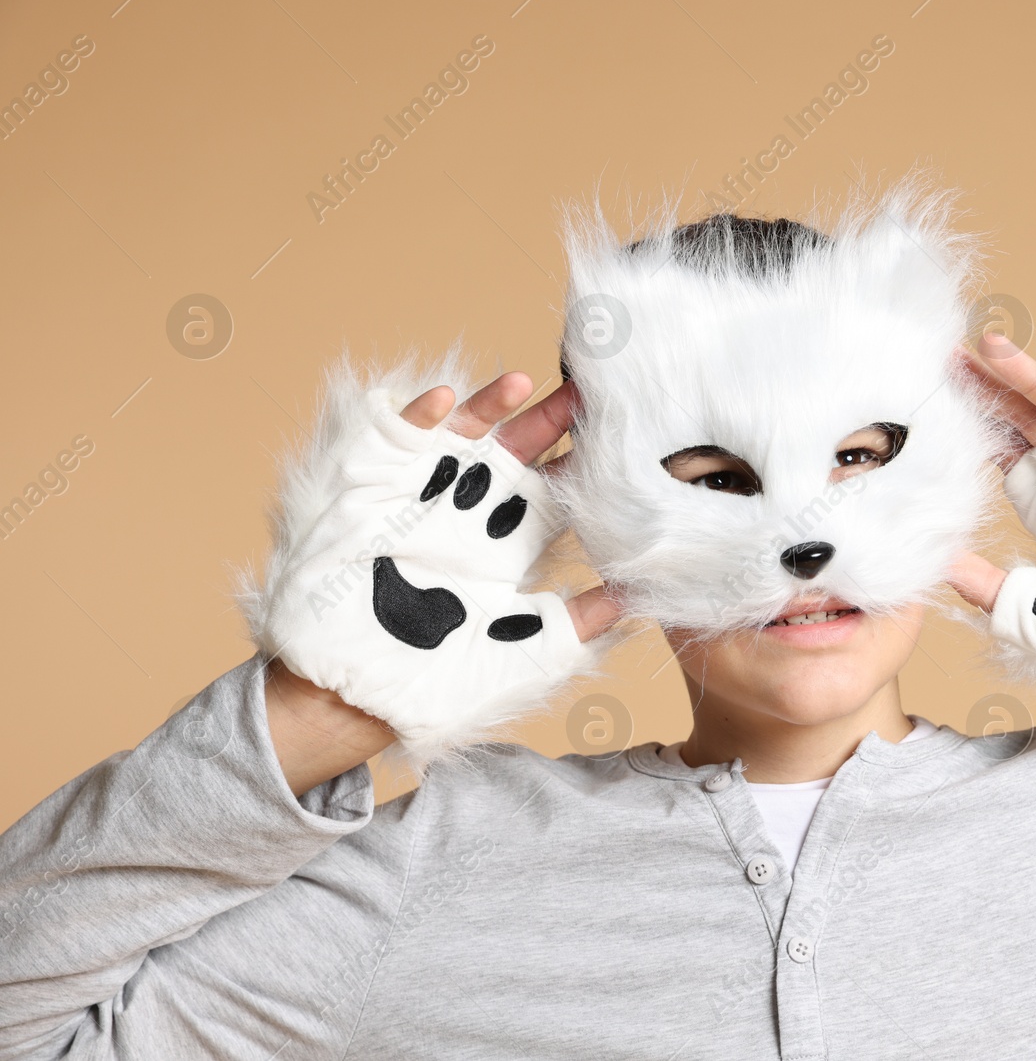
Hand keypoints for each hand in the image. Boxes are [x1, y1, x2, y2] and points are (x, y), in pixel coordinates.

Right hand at [242, 357, 623, 773]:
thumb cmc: (433, 685)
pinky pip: (400, 437)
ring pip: (467, 433)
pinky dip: (421, 413)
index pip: (561, 492)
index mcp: (511, 545)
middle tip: (594, 387)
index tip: (633, 436)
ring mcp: (425, 494)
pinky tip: (448, 398)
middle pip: (523, 450)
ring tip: (527, 382)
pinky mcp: (377, 486)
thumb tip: (644, 596)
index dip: (593, 465)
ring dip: (494, 404)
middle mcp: (473, 512)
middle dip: (555, 418)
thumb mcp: (524, 654)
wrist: (348, 695)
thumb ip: (581, 623)